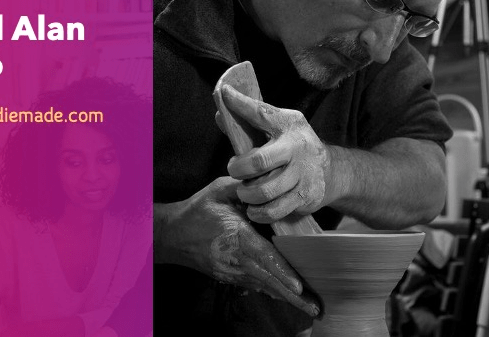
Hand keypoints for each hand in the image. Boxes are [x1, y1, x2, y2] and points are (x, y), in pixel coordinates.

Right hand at [163, 176, 319, 316]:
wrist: (172, 235)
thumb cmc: (197, 211)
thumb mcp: (218, 190)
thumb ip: (243, 188)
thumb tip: (268, 182)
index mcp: (235, 236)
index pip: (263, 256)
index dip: (282, 272)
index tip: (299, 286)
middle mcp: (235, 259)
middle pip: (268, 280)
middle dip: (292, 295)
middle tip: (315, 307)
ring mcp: (231, 271)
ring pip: (264, 286)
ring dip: (286, 297)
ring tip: (310, 306)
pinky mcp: (230, 277)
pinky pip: (256, 285)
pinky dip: (273, 291)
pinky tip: (290, 297)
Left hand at [220, 85, 330, 222]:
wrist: (330, 171)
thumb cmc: (293, 146)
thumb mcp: (277, 128)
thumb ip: (249, 122)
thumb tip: (220, 114)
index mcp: (288, 124)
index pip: (261, 113)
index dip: (240, 104)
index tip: (224, 94)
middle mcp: (297, 147)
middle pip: (258, 161)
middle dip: (238, 169)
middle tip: (235, 170)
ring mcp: (303, 174)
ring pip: (264, 190)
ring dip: (247, 193)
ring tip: (244, 191)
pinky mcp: (306, 197)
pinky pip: (275, 210)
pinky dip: (259, 212)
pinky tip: (254, 207)